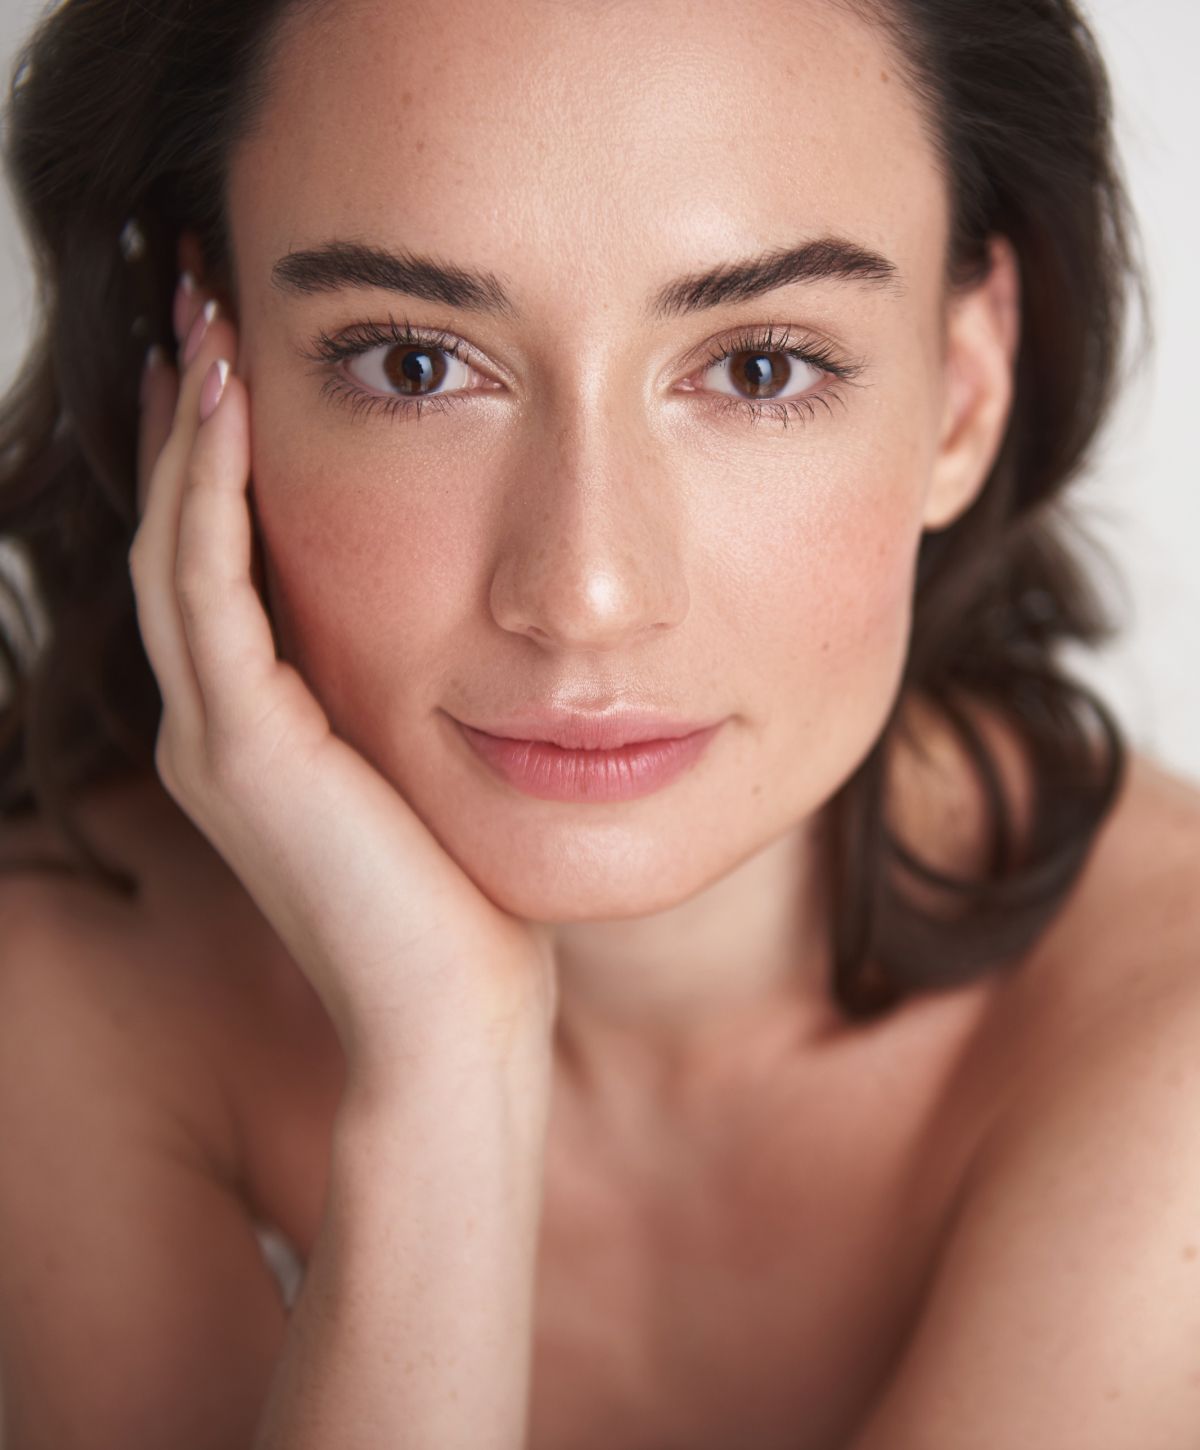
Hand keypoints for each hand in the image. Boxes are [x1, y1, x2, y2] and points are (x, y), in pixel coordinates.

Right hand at [129, 279, 557, 1079]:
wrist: (452, 1019)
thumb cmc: (462, 903)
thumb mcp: (428, 772)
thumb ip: (407, 696)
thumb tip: (465, 628)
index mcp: (257, 728)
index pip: (221, 564)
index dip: (217, 458)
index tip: (242, 358)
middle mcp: (215, 725)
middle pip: (178, 536)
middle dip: (188, 417)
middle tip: (198, 300)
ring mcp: (214, 737)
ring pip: (175, 546)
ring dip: (187, 428)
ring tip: (202, 317)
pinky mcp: (241, 750)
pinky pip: (208, 589)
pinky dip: (208, 490)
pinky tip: (227, 401)